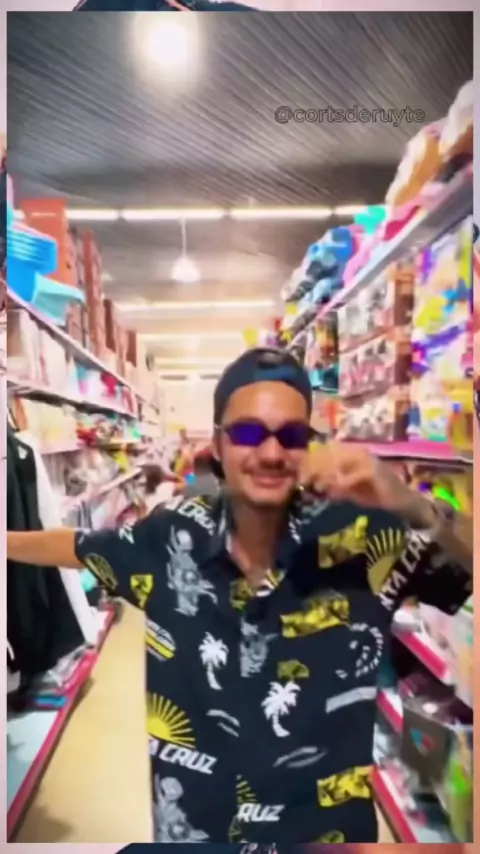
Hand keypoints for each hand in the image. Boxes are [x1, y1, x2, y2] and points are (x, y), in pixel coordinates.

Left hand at [299, 442, 418, 513]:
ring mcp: (366, 459)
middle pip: (326, 453)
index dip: (308, 462)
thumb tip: (308, 483)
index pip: (322, 450)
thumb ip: (329, 483)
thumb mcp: (346, 488)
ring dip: (325, 476)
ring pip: (336, 462)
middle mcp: (356, 451)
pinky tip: (335, 492)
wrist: (401, 501)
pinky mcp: (373, 470)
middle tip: (306, 484)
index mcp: (349, 452)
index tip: (300, 477)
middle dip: (313, 468)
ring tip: (319, 488)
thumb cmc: (373, 494)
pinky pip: (350, 476)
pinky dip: (340, 484)